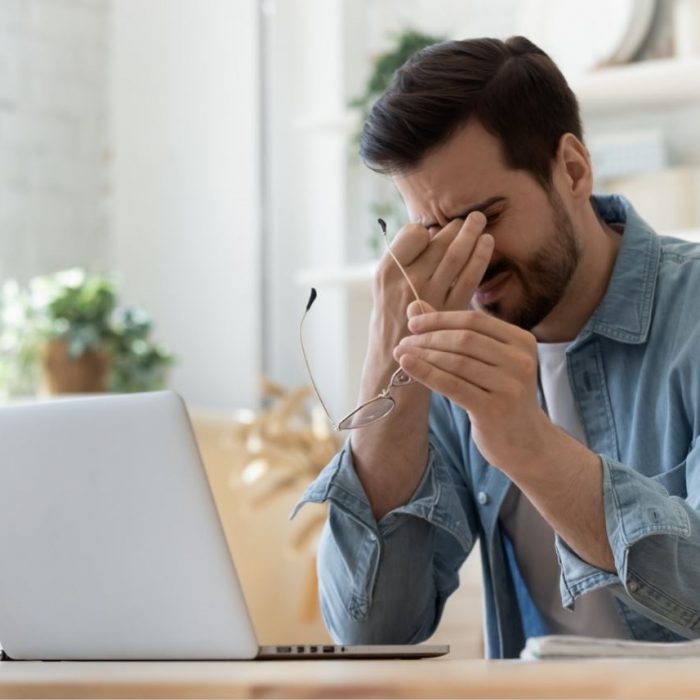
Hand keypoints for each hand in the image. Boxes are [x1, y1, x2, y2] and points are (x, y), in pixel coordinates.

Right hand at [368, 212, 494, 366]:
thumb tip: (432, 236)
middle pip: (438, 242)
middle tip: (472, 216)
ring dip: (472, 235)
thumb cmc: (390, 326)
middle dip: (457, 227)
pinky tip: (487, 245)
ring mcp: (429, 295)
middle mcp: (407, 281)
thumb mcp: (385, 292)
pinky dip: (480, 257)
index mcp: (386, 271)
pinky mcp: (450, 310)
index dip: (427, 230)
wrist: (393, 368)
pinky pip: (469, 277)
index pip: (413, 234)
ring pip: (456, 256)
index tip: (435, 232)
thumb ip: (404, 266)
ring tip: (481, 222)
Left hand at [393, 308, 553, 469]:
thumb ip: (454, 332)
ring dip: (424, 355)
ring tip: (401, 353)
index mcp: (522, 341)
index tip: (413, 322)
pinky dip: (426, 372)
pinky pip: (452, 385)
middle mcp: (520, 361)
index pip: (474, 320)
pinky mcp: (495, 409)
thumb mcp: (485, 362)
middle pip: (464, 339)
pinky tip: (407, 365)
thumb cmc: (500, 396)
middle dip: (429, 338)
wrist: (524, 443)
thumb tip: (415, 305)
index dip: (440, 318)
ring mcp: (510, 386)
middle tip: (404, 341)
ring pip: (456, 362)